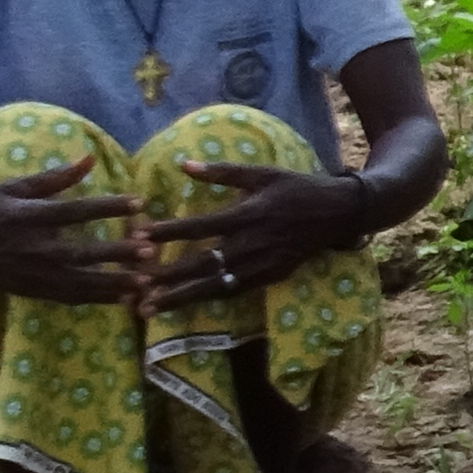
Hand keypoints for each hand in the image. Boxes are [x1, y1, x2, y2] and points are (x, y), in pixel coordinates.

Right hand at [0, 158, 143, 305]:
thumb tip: (90, 157)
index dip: (108, 206)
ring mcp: (32, 274)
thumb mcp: (14, 187)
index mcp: (29, 217)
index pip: (75, 212)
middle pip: (81, 253)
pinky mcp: (32, 291)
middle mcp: (33, 248)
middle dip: (115, 253)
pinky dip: (97, 299)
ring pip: (79, 283)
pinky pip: (69, 298)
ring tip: (145, 282)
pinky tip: (124, 299)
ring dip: (113, 283)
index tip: (139, 202)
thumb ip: (55, 177)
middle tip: (149, 250)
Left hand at [149, 161, 377, 301]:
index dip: (168, 231)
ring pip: (214, 286)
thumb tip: (182, 164)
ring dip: (180, 297)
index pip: (201, 226)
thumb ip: (222, 172)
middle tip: (133, 286)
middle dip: (166, 276)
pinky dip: (206, 299)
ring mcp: (262, 265)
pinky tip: (184, 306)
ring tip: (148, 308)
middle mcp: (253, 244)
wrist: (339, 213)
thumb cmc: (297, 188)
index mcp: (249, 214)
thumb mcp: (262, 172)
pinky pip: (233, 292)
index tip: (139, 237)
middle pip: (202, 264)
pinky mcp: (270, 277)